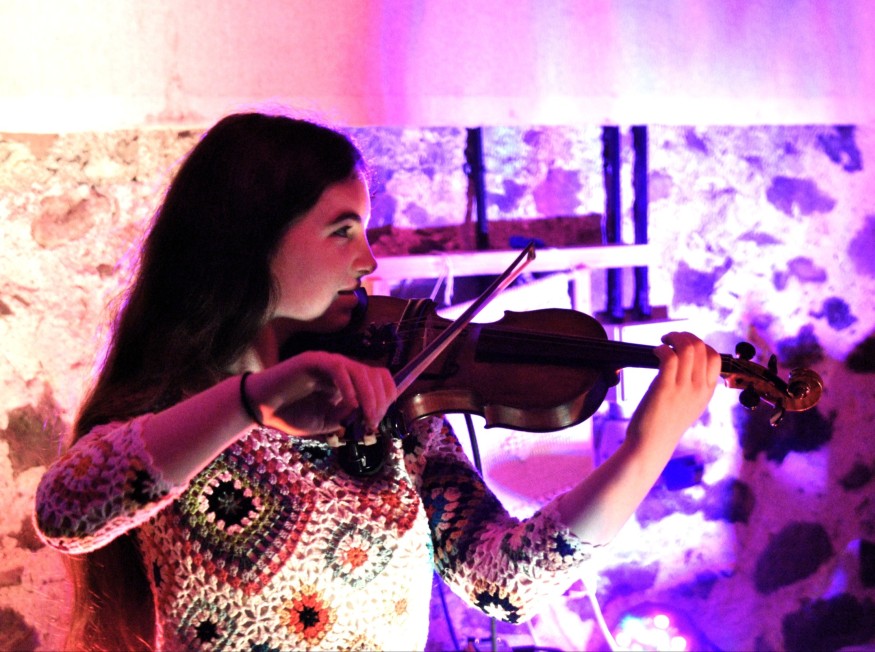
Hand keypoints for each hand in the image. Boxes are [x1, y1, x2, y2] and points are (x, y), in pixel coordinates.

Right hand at [248, 351, 396, 435]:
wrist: (260, 409)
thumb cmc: (292, 415)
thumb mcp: (327, 422)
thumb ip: (348, 418)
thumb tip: (367, 415)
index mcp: (347, 381)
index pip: (380, 378)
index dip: (387, 396)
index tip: (379, 419)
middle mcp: (341, 368)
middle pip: (375, 374)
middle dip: (380, 400)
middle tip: (373, 423)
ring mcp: (327, 362)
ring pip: (361, 370)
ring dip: (369, 396)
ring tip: (366, 417)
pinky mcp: (312, 360)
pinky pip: (338, 368)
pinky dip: (348, 387)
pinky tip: (349, 405)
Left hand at [627, 331, 721, 449]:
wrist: (651, 445)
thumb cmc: (665, 424)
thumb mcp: (689, 406)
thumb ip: (694, 387)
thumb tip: (687, 364)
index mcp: (707, 392)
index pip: (715, 357)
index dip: (699, 344)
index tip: (684, 345)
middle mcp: (699, 388)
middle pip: (701, 347)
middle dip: (684, 336)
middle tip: (670, 339)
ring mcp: (683, 388)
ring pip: (687, 348)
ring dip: (673, 337)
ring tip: (662, 341)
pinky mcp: (664, 388)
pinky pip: (669, 357)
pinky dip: (662, 348)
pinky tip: (655, 351)